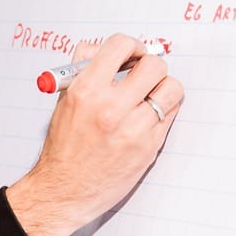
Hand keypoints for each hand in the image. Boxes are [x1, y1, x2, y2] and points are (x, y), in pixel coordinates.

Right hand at [5, 33, 182, 235]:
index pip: (120, 46)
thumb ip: (84, 70)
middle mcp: (111, 108)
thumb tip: (103, 49)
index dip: (131, 46)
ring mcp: (133, 129)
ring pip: (171, 89)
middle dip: (150, 66)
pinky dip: (163, 111)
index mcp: (86, 92)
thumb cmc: (64, 147)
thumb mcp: (65, 101)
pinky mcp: (149, 147)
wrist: (65, 190)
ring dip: (163, 88)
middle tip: (143, 75)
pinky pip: (171, 115)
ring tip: (150, 96)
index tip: (132, 54)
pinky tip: (147, 117)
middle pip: (154, 65)